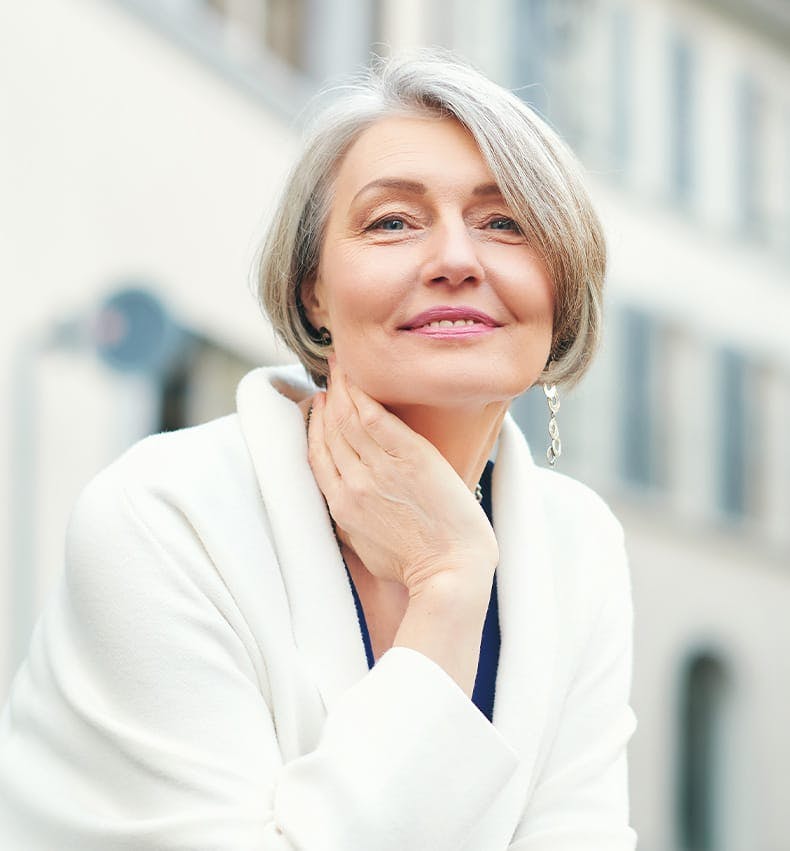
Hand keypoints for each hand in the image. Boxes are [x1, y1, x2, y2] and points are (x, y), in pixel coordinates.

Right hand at [307, 362, 498, 596]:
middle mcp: (352, 484)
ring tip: (341, 367)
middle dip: (327, 399)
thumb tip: (347, 505)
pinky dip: (361, 394)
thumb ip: (351, 521)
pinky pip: (376, 417)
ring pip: (348, 418)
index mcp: (341, 508)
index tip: (317, 406)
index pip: (317, 455)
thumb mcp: (366, 549)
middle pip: (330, 431)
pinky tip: (358, 377)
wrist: (449, 572)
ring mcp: (379, 470)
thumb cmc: (415, 567)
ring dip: (341, 388)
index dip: (315, 426)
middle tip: (329, 377)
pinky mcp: (409, 457)